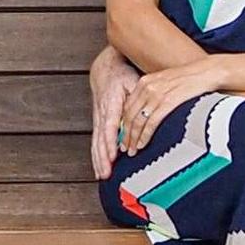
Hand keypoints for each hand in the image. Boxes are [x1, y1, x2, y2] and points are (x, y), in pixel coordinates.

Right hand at [90, 46, 139, 178]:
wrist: (105, 68)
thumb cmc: (122, 75)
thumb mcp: (133, 80)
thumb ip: (139, 96)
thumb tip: (148, 110)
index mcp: (110, 103)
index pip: (110, 125)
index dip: (111, 141)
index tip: (113, 155)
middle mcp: (101, 113)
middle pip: (101, 139)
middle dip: (103, 157)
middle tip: (107, 173)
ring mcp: (98, 119)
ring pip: (96, 142)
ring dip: (99, 160)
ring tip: (102, 175)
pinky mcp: (98, 123)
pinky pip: (96, 142)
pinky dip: (97, 156)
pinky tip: (99, 168)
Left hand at [122, 57, 223, 155]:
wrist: (207, 72)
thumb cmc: (191, 79)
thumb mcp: (166, 82)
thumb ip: (154, 93)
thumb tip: (147, 112)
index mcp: (145, 81)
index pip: (127, 106)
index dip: (123, 123)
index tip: (123, 135)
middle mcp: (147, 87)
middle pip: (129, 115)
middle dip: (125, 134)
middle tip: (124, 147)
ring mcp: (157, 94)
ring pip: (137, 121)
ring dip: (133, 138)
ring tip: (132, 150)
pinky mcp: (168, 102)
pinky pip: (151, 123)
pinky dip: (144, 136)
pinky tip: (142, 144)